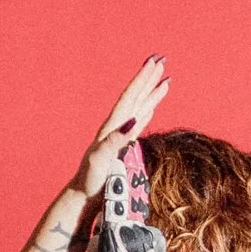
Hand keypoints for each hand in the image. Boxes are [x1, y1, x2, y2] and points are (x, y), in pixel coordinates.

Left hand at [75, 55, 168, 200]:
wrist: (85, 193)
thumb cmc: (92, 179)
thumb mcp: (101, 159)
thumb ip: (115, 140)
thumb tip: (132, 121)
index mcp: (112, 126)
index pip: (130, 97)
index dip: (142, 79)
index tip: (154, 63)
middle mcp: (117, 126)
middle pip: (136, 96)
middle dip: (148, 77)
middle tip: (162, 59)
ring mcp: (121, 133)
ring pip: (140, 106)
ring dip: (152, 91)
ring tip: (165, 77)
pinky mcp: (125, 143)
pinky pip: (141, 120)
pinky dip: (149, 109)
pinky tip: (152, 104)